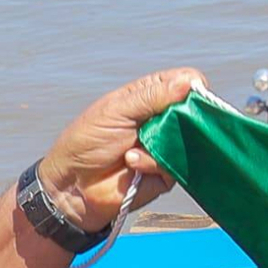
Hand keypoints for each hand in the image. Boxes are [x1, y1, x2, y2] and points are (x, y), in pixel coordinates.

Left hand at [32, 69, 202, 236]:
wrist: (73, 186)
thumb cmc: (87, 141)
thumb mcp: (117, 111)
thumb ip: (152, 96)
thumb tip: (191, 81)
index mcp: (150, 96)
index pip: (184, 82)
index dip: (192, 86)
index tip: (193, 92)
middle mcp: (162, 119)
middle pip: (194, 111)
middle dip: (181, 119)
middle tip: (161, 125)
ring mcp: (166, 146)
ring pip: (189, 140)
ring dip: (160, 144)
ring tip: (132, 149)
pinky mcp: (168, 173)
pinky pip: (176, 165)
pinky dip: (153, 164)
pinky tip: (132, 163)